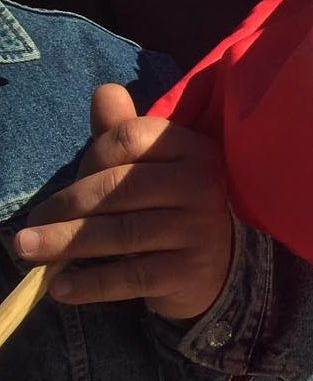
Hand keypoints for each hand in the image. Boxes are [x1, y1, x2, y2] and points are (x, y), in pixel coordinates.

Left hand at [14, 84, 233, 321]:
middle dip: (65, 206)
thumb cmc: (170, 205)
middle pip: (118, 187)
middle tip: (30, 228)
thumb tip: (104, 92)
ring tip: (28, 250)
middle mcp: (201, 183)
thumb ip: (124, 131)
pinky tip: (60, 288)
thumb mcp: (151, 166)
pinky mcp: (189, 271)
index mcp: (193, 148)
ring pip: (121, 233)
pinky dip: (90, 283)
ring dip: (65, 243)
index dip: (91, 156)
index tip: (72, 179)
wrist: (217, 263)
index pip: (131, 138)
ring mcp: (199, 229)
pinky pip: (131, 275)